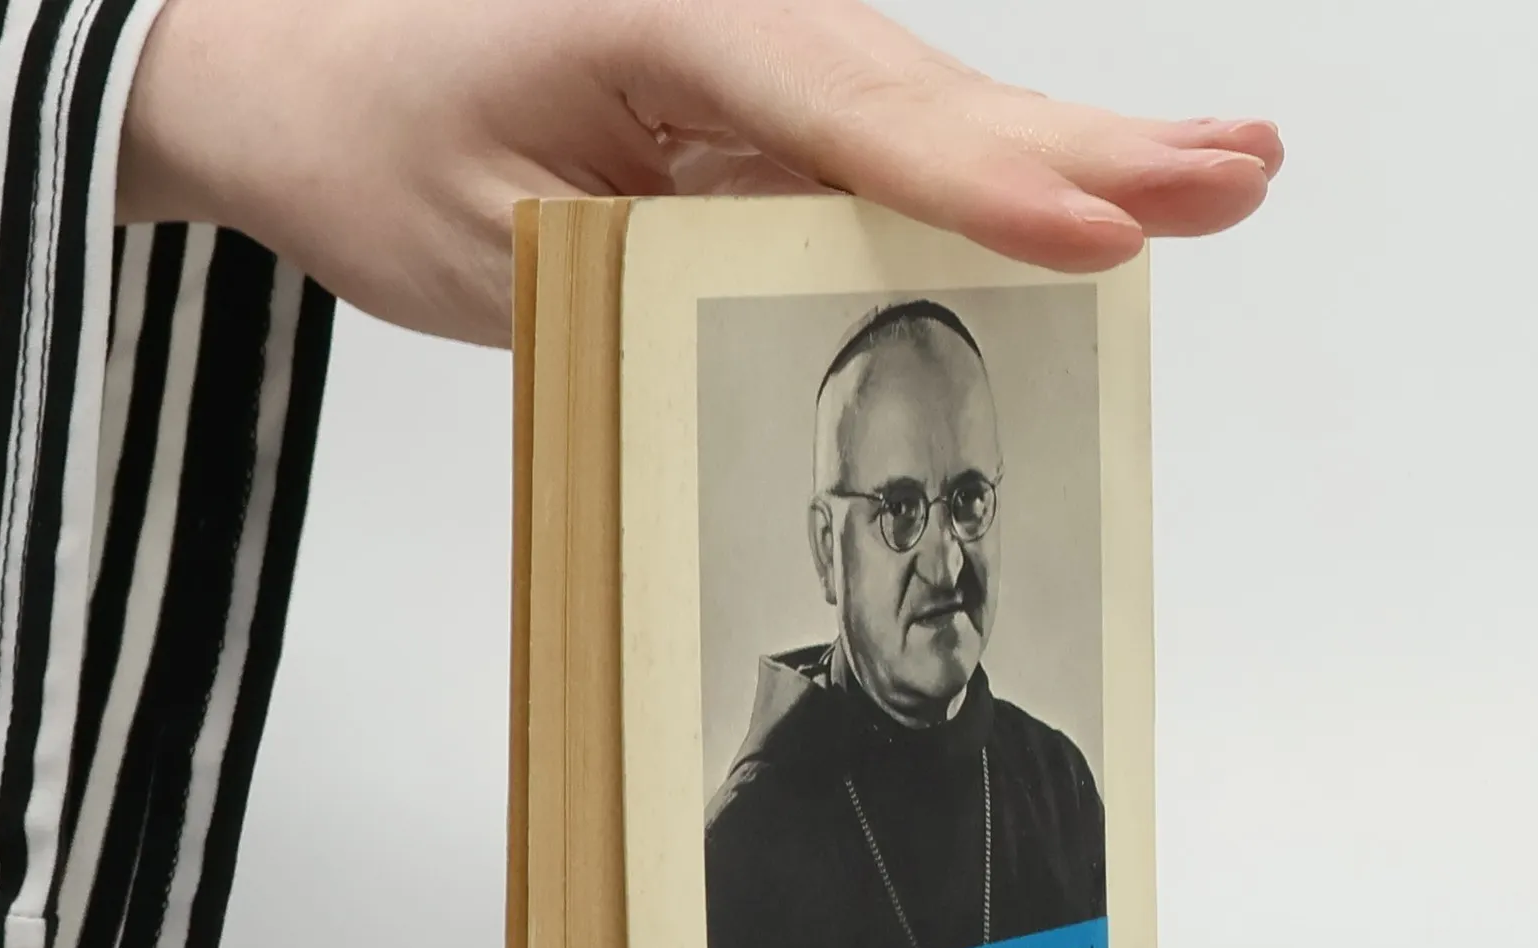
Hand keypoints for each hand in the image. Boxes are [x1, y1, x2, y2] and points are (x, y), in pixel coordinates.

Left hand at [119, 0, 1282, 347]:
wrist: (303, 75)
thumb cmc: (374, 143)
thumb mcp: (500, 246)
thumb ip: (659, 270)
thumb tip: (808, 325)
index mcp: (656, 11)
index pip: (845, 107)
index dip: (981, 182)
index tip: (1099, 231)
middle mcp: (732, 7)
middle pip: (936, 91)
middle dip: (1091, 147)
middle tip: (1234, 174)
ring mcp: (756, 50)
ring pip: (938, 113)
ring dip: (1078, 156)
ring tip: (1215, 177)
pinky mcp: (760, 100)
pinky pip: (895, 146)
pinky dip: (999, 180)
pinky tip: (1092, 197)